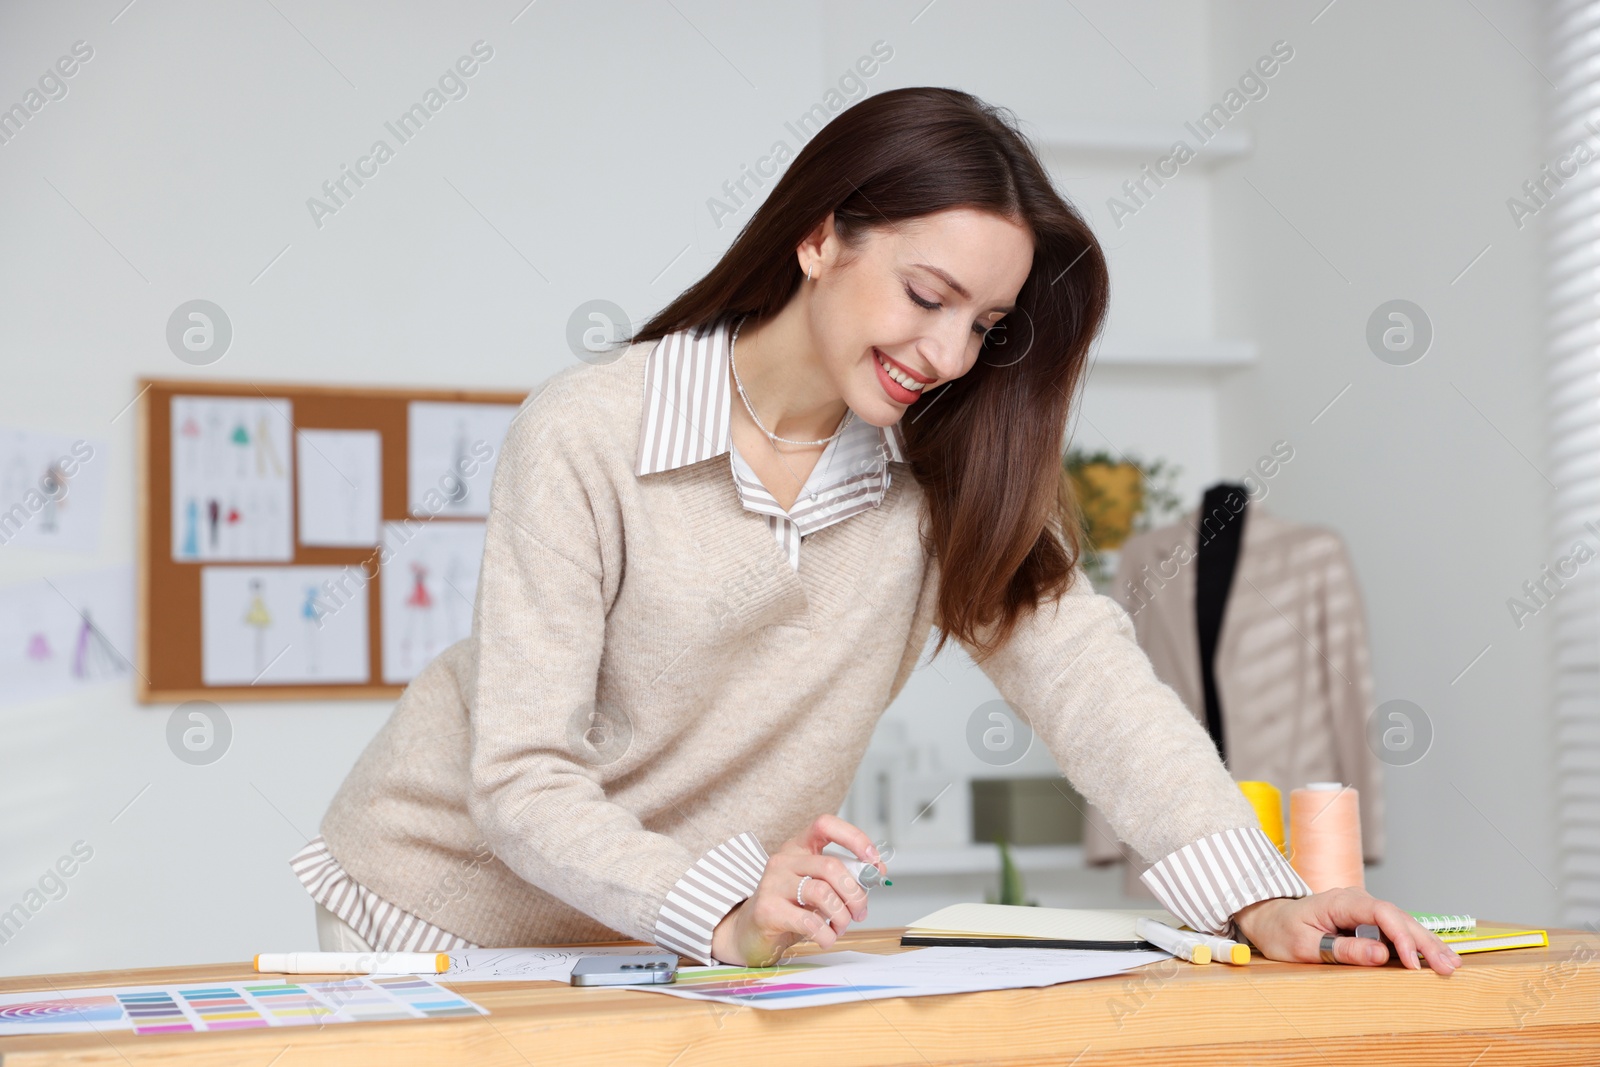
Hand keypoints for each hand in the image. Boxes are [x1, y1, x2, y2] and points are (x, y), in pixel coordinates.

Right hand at [709, 813, 886, 966]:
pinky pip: (809, 921)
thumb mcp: (817, 887)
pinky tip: (825, 938)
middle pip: (831, 866)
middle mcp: (784, 860)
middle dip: (855, 893)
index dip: (854, 837)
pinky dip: (826, 934)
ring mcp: (773, 883)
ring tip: (840, 927)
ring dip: (842, 916)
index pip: (825, 825)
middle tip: (860, 912)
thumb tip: (876, 873)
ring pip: (823, 893)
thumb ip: (843, 878)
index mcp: (798, 848)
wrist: (750, 932)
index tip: (873, 860)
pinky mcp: (767, 910)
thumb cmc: (789, 908)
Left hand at [1232, 887, 1462, 975]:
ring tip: (1451, 964)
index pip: (1381, 913)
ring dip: (1426, 942)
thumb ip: (1342, 950)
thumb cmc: (1280, 932)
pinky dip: (1414, 943)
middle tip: (1448, 967)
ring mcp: (1363, 909)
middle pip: (1399, 917)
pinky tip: (1433, 956)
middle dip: (1425, 942)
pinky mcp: (1365, 921)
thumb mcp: (1304, 945)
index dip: (1402, 938)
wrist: (1266, 920)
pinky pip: (1394, 930)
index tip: (1414, 964)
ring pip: (1401, 923)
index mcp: (1340, 901)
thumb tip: (1382, 955)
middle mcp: (1356, 900)